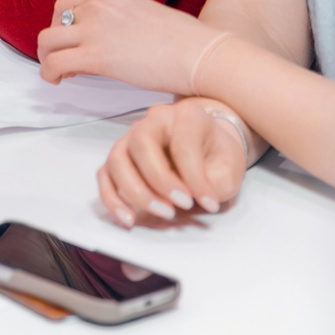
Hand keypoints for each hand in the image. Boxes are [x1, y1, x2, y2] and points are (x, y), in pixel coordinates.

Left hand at [36, 0, 228, 94]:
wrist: (200, 53)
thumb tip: (105, 38)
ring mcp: (94, 28)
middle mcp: (97, 3)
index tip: (70, 42)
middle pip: (54, 21)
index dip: (62, 25)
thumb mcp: (142, 12)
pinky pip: (55, 63)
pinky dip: (50, 74)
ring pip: (46, 41)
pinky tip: (59, 81)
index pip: (66, 3)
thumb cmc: (183, 40)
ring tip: (60, 73)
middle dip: (54, 42)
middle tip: (64, 60)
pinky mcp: (96, 56)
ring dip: (47, 59)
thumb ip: (117, 18)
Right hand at [96, 98, 249, 227]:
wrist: (209, 148)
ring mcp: (131, 138)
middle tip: (182, 206)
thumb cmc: (217, 156)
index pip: (183, 144)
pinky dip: (112, 199)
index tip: (210, 203)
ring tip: (164, 214)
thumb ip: (212, 182)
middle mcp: (153, 121)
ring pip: (117, 160)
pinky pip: (105, 176)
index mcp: (186, 115)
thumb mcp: (228, 168)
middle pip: (141, 143)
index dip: (195, 178)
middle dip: (159, 180)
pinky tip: (129, 219)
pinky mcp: (121, 158)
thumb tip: (188, 200)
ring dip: (136, 192)